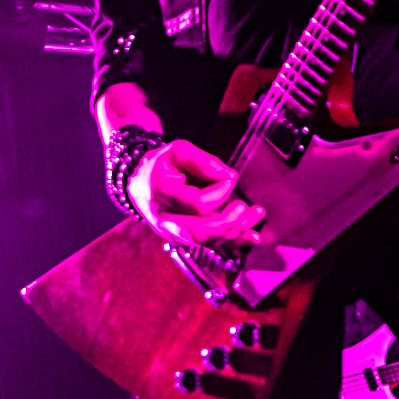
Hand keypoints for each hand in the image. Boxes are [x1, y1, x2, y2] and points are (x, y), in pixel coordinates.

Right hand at [131, 140, 265, 247]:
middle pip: (200, 233)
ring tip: (257, 213)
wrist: (141, 185)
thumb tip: (230, 176)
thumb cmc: (162, 165)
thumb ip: (203, 161)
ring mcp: (175, 234)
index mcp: (164, 194)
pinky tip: (252, 236)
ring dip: (236, 231)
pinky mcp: (186, 239)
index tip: (230, 178)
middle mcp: (167, 220)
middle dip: (228, 223)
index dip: (220, 193)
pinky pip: (211, 246)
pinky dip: (234, 242)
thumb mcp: (179, 152)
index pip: (197, 204)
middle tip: (243, 207)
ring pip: (207, 242)